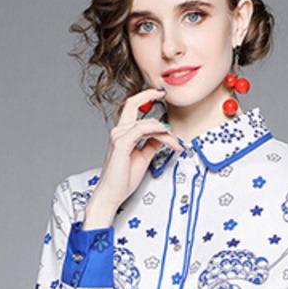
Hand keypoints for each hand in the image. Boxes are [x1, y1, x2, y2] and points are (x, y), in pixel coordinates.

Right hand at [82, 90, 185, 229]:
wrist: (111, 194)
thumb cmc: (122, 180)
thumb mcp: (143, 158)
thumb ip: (152, 145)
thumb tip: (163, 137)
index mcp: (123, 133)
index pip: (133, 109)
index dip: (146, 99)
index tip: (159, 95)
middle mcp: (119, 131)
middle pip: (133, 103)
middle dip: (150, 95)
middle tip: (164, 94)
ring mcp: (119, 136)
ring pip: (146, 122)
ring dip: (165, 131)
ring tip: (176, 143)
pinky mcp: (121, 144)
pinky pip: (141, 130)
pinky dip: (156, 131)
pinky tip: (166, 136)